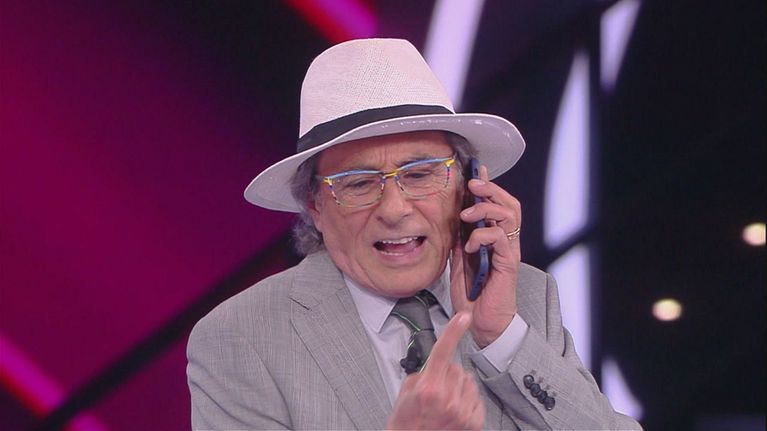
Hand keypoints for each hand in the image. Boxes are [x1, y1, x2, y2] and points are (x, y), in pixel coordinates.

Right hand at [386, 312, 484, 430]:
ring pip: (468, 381)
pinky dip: (466, 401)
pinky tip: (454, 412)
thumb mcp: (404, 395)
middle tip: (435, 390)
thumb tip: (431, 367)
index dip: (454, 331)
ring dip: (458, 387)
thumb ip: (420, 375)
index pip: (443, 351)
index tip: (463, 317)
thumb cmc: (406, 426)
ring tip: (444, 403)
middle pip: (456, 367)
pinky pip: (476, 398)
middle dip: (446, 374)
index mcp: (428, 389)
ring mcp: (462, 412)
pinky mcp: (473, 422)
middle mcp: (448, 399)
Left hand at [451, 165, 520, 347]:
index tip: (475, 169)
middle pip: (509, 203)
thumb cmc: (472, 294)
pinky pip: (501, 238)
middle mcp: (505, 241)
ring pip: (509, 214)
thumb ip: (459, 239)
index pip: (497, 204)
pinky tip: (470, 245)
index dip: (488, 185)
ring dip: (486, 208)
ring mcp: (508, 251)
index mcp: (494, 238)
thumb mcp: (458, 260)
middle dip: (491, 188)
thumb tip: (451, 218)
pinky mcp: (508, 263)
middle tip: (473, 183)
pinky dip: (482, 235)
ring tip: (467, 214)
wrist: (481, 323)